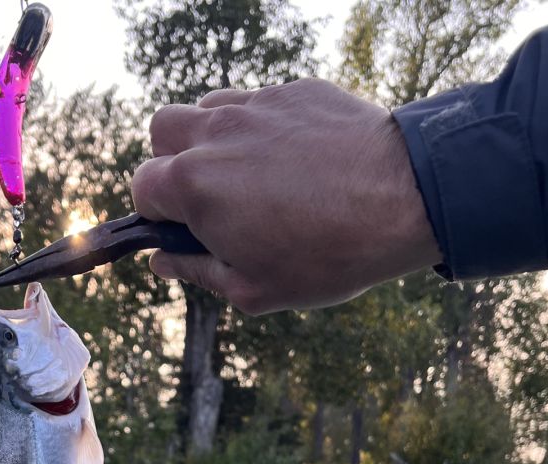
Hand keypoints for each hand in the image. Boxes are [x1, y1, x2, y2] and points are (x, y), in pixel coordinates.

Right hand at [131, 79, 440, 313]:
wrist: (405, 201)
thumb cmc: (326, 257)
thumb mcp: (252, 289)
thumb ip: (195, 271)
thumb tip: (159, 260)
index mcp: (193, 186)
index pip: (142, 186)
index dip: (157, 214)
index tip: (185, 230)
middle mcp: (215, 133)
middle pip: (162, 131)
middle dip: (172, 163)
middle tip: (211, 199)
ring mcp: (255, 106)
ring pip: (207, 108)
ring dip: (213, 140)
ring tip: (252, 178)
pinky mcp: (295, 91)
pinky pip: (258, 104)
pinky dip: (260, 129)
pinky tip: (295, 162)